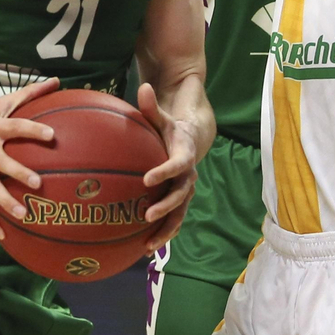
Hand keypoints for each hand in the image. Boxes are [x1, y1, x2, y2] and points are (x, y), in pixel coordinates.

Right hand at [0, 77, 58, 241]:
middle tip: (37, 183)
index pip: (15, 126)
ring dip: (3, 201)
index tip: (51, 135)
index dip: (32, 130)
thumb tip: (56, 81)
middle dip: (17, 172)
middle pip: (0, 161)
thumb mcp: (2, 102)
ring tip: (22, 214)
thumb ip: (30, 94)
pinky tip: (3, 235)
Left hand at [136, 82, 201, 252]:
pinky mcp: (179, 201)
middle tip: (147, 215)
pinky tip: (143, 247)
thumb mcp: (162, 117)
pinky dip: (162, 234)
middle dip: (165, 207)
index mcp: (184, 155)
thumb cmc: (170, 127)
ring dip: (165, 230)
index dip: (165, 172)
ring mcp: (185, 191)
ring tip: (147, 245)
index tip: (147, 179)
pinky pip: (173, 220)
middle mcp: (189, 176)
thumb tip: (143, 86)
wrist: (191, 140)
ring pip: (179, 214)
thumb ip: (151, 106)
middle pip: (181, 195)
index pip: (178, 165)